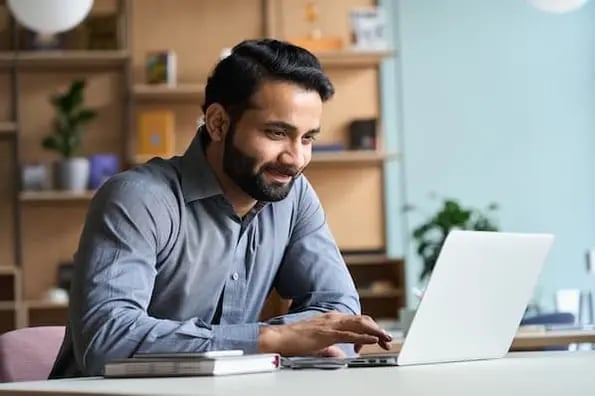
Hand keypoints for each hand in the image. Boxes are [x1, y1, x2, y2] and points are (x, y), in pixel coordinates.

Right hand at [258, 311, 391, 355]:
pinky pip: (349, 334)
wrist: (279, 338)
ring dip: (375, 331)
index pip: (357, 321)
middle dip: (378, 329)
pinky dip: (364, 337)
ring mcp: (330, 324)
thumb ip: (331, 349)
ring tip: (386, 338)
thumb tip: (341, 356)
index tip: (379, 339)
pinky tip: (373, 340)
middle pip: (363, 320)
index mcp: (332, 319)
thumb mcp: (319, 345)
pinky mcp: (327, 333)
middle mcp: (333, 318)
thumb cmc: (295, 341)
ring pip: (360, 324)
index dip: (371, 329)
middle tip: (388, 340)